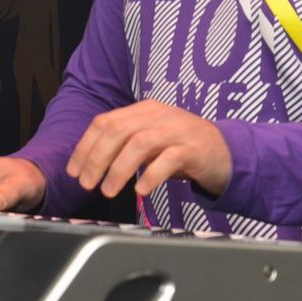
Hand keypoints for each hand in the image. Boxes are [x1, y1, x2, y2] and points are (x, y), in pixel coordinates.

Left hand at [66, 100, 231, 198]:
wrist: (226, 152)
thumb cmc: (183, 149)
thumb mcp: (152, 141)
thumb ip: (126, 145)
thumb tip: (90, 163)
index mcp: (144, 110)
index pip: (105, 121)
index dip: (85, 146)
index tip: (75, 170)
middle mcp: (159, 115)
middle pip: (118, 131)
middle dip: (97, 158)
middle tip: (87, 183)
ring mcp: (177, 130)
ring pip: (140, 143)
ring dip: (118, 169)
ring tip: (109, 191)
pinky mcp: (194, 148)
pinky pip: (169, 159)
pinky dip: (151, 175)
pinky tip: (141, 190)